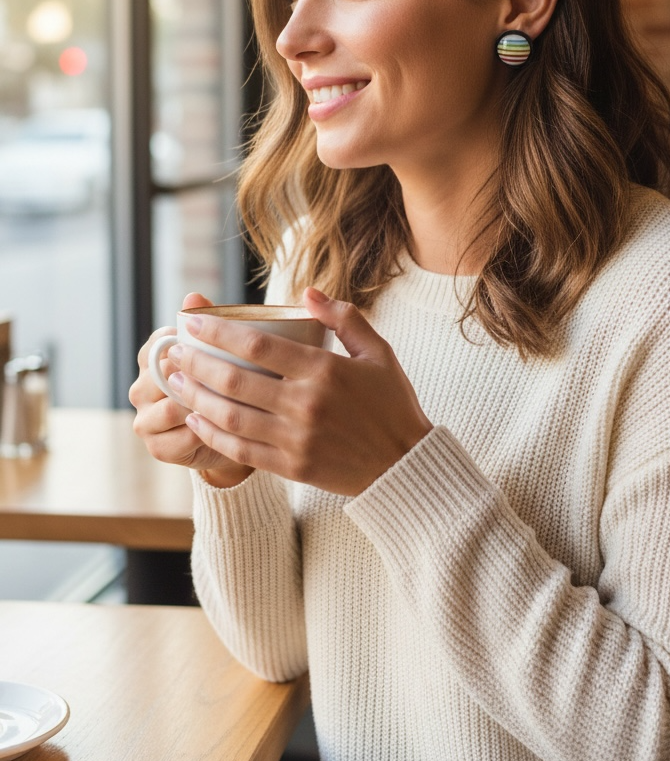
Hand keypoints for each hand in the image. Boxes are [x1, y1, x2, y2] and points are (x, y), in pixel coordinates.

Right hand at [129, 293, 253, 487]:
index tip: (219, 348)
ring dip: (202, 406)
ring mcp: (145, 419)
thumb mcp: (224, 352)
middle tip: (235, 378)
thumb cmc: (228, 384)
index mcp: (152, 358)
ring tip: (232, 403)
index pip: (160, 341)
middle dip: (199, 376)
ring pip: (170, 407)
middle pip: (164, 374)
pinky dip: (204, 433)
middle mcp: (141, 388)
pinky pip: (179, 437)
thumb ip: (209, 322)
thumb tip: (193, 295)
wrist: (233, 434)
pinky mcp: (156, 447)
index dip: (191, 345)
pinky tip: (224, 429)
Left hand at [169, 288, 433, 496]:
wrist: (405, 464)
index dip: (218, 332)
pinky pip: (241, 450)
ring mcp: (296, 439)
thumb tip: (306, 293)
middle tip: (174, 351)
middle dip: (196, 363)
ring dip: (197, 397)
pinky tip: (197, 419)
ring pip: (231, 417)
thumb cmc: (392, 403)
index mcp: (325, 370)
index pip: (258, 346)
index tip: (192, 321)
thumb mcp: (378, 352)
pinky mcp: (291, 467)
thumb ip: (343, 318)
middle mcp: (305, 404)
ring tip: (176, 382)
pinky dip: (213, 434)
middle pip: (235, 380)